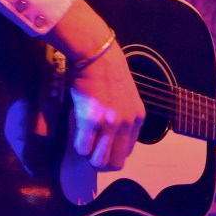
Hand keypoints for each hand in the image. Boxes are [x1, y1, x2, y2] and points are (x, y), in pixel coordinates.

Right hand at [69, 40, 144, 169]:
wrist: (96, 53)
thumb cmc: (107, 71)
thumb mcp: (125, 96)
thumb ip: (122, 116)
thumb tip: (109, 136)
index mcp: (138, 118)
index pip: (128, 152)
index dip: (112, 152)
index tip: (101, 146)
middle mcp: (127, 123)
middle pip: (116, 163)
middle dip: (101, 162)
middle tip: (90, 151)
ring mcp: (110, 123)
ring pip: (100, 161)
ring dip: (89, 157)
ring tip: (84, 144)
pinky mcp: (91, 120)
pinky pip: (83, 148)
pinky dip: (78, 146)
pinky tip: (77, 134)